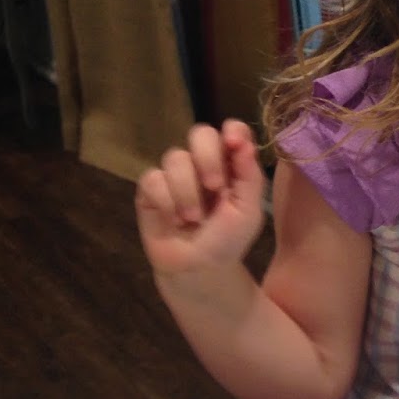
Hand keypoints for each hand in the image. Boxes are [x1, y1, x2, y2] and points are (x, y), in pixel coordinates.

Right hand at [134, 120, 266, 277]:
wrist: (198, 269)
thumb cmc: (228, 240)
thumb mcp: (248, 211)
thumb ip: (249, 175)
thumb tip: (244, 141)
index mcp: (231, 165)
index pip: (232, 131)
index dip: (232, 130)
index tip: (233, 142)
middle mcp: (202, 163)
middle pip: (200, 133)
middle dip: (207, 158)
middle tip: (215, 187)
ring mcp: (175, 174)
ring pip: (175, 157)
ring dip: (187, 192)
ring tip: (194, 219)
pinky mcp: (149, 188)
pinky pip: (153, 179)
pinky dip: (167, 202)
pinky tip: (174, 220)